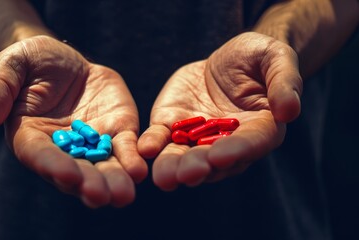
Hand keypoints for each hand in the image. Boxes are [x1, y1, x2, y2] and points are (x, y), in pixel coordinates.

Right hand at [0, 35, 146, 206]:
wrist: (62, 59)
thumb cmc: (29, 63)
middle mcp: (63, 148)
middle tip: (101, 196)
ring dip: (114, 181)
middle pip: (76, 171)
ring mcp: (92, 142)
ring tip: (124, 194)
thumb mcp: (10, 66)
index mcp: (31, 137)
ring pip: (103, 166)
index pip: (40, 156)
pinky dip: (132, 158)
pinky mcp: (116, 129)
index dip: (53, 166)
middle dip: (89, 184)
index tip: (69, 176)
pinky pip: (125, 146)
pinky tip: (139, 170)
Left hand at [138, 32, 301, 190]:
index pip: (250, 144)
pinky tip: (145, 148)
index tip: (221, 157)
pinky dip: (153, 143)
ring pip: (185, 156)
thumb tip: (289, 111)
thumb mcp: (277, 59)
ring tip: (164, 177)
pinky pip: (162, 136)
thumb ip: (285, 82)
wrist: (227, 59)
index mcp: (260, 128)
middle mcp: (227, 141)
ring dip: (174, 167)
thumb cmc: (259, 58)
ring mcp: (198, 136)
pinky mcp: (173, 124)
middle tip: (188, 174)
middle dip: (200, 167)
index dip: (237, 151)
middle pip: (214, 159)